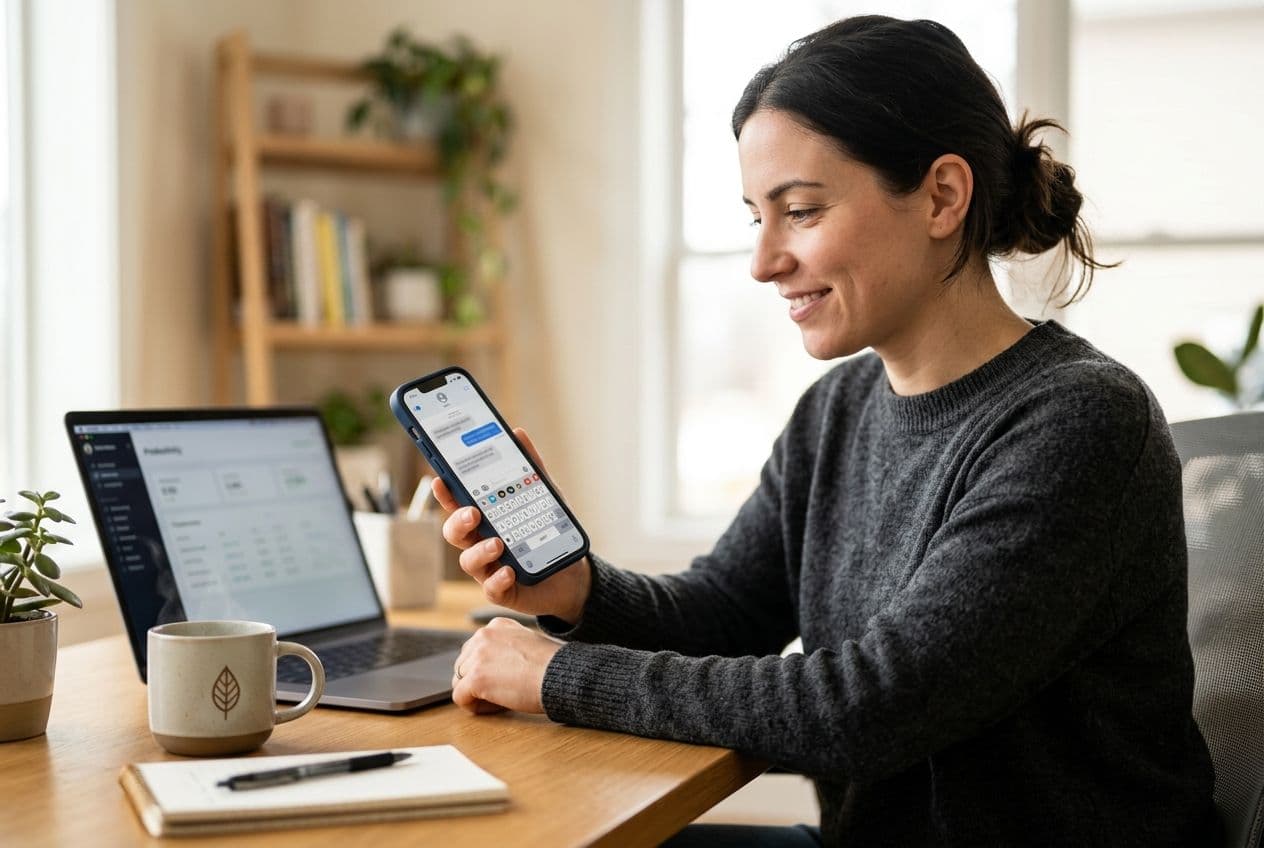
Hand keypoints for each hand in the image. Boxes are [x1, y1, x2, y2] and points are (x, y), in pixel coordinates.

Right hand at [435, 427, 591, 624]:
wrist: (574, 573)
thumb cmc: (549, 532)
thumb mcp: (545, 495)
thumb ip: (531, 467)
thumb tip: (518, 433)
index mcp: (486, 518)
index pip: (458, 503)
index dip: (445, 493)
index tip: (440, 479)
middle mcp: (481, 541)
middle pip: (455, 532)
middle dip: (457, 522)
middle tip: (472, 513)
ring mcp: (490, 567)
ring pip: (469, 561)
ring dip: (479, 551)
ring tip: (498, 544)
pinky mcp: (504, 590)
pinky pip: (492, 588)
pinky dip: (498, 580)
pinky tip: (509, 572)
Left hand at [451, 617, 562, 714]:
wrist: (561, 674)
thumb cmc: (554, 665)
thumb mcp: (528, 642)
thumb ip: (506, 648)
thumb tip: (493, 669)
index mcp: (496, 626)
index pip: (475, 650)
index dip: (488, 669)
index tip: (507, 678)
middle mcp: (483, 636)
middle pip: (464, 665)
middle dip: (478, 681)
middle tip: (503, 692)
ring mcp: (477, 656)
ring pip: (459, 681)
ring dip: (476, 694)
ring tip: (501, 700)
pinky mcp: (476, 678)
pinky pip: (460, 698)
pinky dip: (474, 707)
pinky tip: (496, 707)